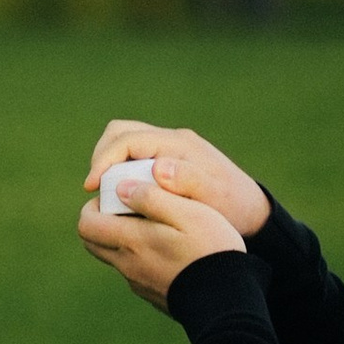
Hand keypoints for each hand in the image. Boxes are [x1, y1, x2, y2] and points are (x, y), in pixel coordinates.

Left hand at [77, 168, 246, 311]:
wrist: (227, 302)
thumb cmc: (210, 250)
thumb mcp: (188, 213)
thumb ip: (152, 197)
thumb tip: (121, 188)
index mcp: (131, 242)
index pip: (86, 224)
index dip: (95, 205)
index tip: (118, 195)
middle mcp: (128, 265)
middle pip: (93, 241)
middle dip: (103, 220)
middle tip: (131, 207)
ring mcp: (139, 282)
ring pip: (114, 256)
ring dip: (124, 238)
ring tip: (155, 226)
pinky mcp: (152, 293)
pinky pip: (135, 271)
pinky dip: (141, 256)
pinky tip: (170, 249)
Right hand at [80, 118, 271, 237]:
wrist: (251, 211)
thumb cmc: (232, 207)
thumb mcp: (213, 198)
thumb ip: (187, 181)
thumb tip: (158, 168)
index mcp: (178, 144)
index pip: (126, 139)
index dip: (103, 160)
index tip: (91, 186)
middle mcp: (171, 140)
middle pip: (120, 132)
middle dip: (102, 157)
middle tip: (95, 189)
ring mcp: (169, 148)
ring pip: (125, 141)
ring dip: (109, 163)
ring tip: (105, 193)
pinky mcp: (168, 159)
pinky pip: (134, 155)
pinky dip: (120, 170)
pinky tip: (121, 195)